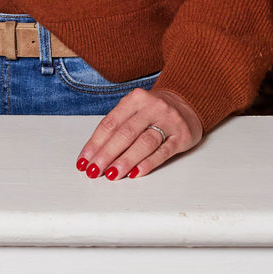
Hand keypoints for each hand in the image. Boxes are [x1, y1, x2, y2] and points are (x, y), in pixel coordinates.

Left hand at [76, 87, 203, 179]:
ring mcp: (169, 121)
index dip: (95, 143)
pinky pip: (163, 152)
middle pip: (125, 133)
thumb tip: (96, 153)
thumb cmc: (154, 110)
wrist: (188, 103)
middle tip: (94, 170)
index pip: (110, 123)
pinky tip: (135, 173)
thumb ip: (118, 126)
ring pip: (144, 143)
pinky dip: (148, 163)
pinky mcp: (182, 136)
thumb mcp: (135, 109)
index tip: (84, 160)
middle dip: (106, 154)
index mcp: (136, 99)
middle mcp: (152, 107)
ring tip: (111, 174)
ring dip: (125, 160)